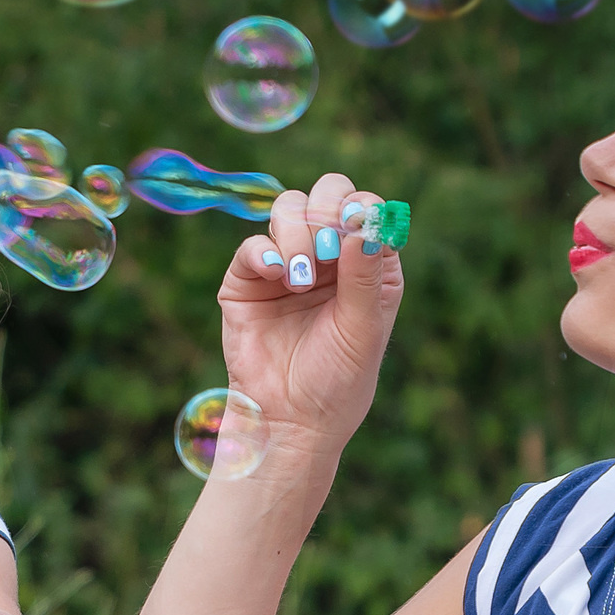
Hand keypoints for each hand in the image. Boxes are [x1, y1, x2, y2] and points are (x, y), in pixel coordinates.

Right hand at [216, 171, 405, 457]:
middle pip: (326, 194)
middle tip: (325, 251)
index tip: (353, 231)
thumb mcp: (363, 328)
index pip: (366, 208)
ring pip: (287, 208)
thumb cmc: (337, 380)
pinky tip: (277, 276)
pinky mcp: (247, 281)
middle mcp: (328, 257)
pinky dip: (263, 252)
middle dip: (325, 211)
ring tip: (299, 279)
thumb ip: (365, 275)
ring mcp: (286, 264)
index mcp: (365, 263)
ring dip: (296, 233)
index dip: (360, 209)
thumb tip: (363, 224)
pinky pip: (252, 245)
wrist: (289, 420)